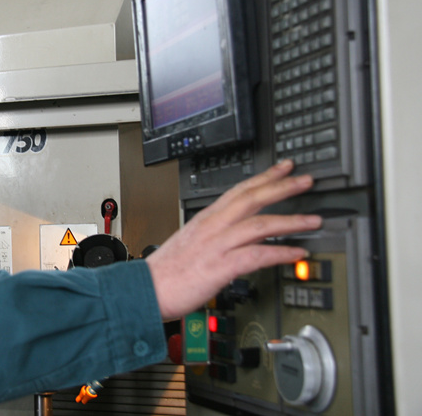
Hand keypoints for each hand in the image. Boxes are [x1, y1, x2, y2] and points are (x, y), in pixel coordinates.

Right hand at [146, 159, 320, 320]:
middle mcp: (212, 226)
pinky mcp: (220, 266)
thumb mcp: (192, 244)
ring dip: (291, 220)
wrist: (144, 290)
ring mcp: (216, 245)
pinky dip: (280, 252)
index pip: (239, 190)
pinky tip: (297, 253)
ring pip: (259, 224)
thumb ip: (217, 236)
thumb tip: (241, 237)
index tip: (283, 168)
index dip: (264, 177)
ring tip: (314, 220)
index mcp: (205, 219)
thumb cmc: (166, 272)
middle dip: (283, 186)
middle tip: (307, 179)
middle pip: (252, 198)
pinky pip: (257, 255)